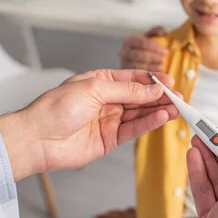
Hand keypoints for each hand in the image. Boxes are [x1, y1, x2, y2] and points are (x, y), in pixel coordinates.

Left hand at [0, 69, 179, 181]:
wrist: (37, 139)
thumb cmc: (56, 108)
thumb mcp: (94, 89)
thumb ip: (127, 90)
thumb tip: (154, 87)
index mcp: (101, 82)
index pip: (133, 78)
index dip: (152, 80)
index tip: (170, 82)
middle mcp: (107, 100)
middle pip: (140, 96)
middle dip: (160, 96)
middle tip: (180, 97)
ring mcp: (109, 119)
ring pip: (140, 113)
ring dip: (159, 110)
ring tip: (178, 107)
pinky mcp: (110, 139)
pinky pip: (134, 129)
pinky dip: (149, 123)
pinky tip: (162, 117)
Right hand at [119, 26, 167, 70]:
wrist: (133, 58)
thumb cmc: (144, 46)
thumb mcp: (148, 37)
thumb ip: (155, 32)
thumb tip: (162, 31)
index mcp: (129, 40)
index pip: (141, 42)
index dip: (154, 47)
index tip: (165, 51)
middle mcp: (124, 51)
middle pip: (138, 54)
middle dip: (153, 57)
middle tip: (164, 59)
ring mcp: (124, 62)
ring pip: (137, 65)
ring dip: (151, 66)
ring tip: (162, 66)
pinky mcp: (127, 72)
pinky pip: (137, 73)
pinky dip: (148, 73)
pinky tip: (157, 72)